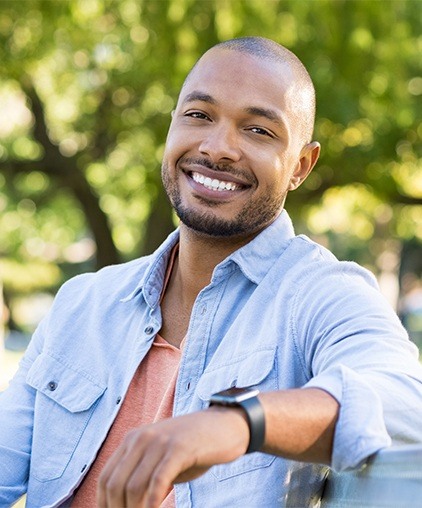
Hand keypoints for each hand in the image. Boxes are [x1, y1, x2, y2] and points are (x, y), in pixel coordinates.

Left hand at [97, 407, 248, 507]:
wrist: (226, 425)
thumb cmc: (194, 447)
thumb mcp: (163, 458)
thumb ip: (143, 475)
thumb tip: (127, 504)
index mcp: (133, 440)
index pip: (106, 477)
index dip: (105, 504)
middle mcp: (141, 438)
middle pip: (115, 484)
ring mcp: (160, 441)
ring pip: (134, 486)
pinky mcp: (179, 448)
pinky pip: (158, 481)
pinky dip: (152, 503)